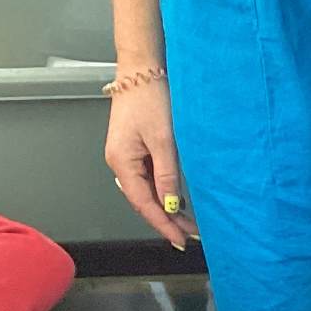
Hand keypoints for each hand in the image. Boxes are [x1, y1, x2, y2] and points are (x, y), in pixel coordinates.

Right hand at [105, 77, 196, 249]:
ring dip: (166, 208)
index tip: (180, 240)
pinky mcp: (135, 150)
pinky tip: (178, 200)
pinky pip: (149, 178)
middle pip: (143, 201)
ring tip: (188, 223)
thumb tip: (170, 204)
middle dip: (166, 220)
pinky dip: (164, 192)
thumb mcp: (164, 140)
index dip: (162, 225)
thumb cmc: (149, 97)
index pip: (143, 204)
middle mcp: (120, 162)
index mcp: (121, 162)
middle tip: (190, 236)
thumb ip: (167, 175)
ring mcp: (126, 157)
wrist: (141, 70)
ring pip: (147, 192)